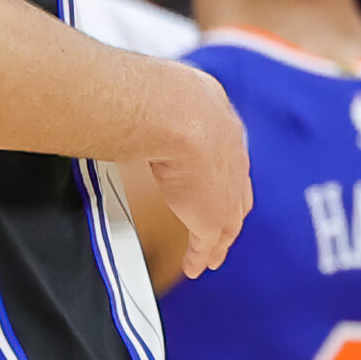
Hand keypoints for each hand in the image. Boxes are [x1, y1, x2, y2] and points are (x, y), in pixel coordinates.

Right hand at [145, 66, 250, 279]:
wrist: (176, 114)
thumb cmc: (159, 93)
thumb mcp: (164, 91)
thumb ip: (154, 98)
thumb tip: (122, 92)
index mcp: (222, 122)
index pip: (228, 153)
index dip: (223, 170)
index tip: (215, 179)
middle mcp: (232, 157)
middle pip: (238, 191)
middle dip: (232, 207)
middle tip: (225, 223)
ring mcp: (226, 190)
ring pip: (229, 221)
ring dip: (220, 238)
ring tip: (212, 255)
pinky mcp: (211, 217)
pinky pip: (207, 244)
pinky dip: (201, 257)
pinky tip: (194, 268)